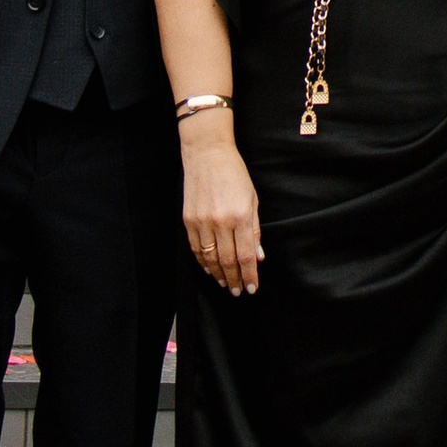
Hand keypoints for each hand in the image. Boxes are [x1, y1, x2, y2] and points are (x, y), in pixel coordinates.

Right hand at [182, 128, 263, 294]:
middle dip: (234, 280)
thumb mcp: (252, 199)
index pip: (246, 255)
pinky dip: (202, 262)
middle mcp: (220, 222)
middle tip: (238, 291)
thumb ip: (254, 230)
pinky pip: (195, 248)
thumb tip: (258, 256)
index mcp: (240, 216)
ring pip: (209, 258)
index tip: (252, 288)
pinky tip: (209, 269)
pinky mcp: (188, 220)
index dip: (249, 275)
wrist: (207, 155)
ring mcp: (202, 222)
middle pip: (228, 261)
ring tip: (225, 284)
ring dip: (218, 275)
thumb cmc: (234, 174)